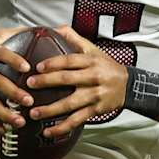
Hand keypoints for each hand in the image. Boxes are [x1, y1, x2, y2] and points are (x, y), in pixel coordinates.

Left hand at [25, 25, 127, 139]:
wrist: (128, 85)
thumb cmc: (107, 66)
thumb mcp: (94, 50)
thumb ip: (75, 39)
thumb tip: (57, 28)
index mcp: (91, 61)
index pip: (70, 60)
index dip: (53, 63)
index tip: (38, 66)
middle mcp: (93, 78)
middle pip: (68, 79)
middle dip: (47, 82)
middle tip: (30, 85)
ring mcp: (94, 96)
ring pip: (70, 103)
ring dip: (51, 109)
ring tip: (34, 113)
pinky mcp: (95, 110)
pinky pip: (77, 120)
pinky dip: (62, 127)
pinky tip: (48, 131)